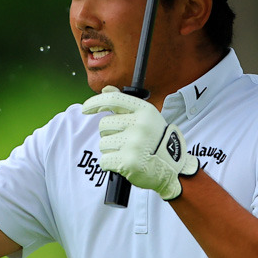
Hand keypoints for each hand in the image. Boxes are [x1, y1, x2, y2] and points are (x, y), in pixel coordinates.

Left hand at [81, 86, 198, 200]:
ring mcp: (134, 143)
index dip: (95, 102)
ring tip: (126, 152)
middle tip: (124, 141)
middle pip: (104, 125)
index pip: (113, 99)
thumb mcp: (146, 117)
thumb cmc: (156, 141)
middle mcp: (139, 125)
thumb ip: (125, 103)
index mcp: (145, 111)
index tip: (85, 108)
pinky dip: (110, 164)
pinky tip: (124, 163)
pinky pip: (104, 160)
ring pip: (103, 143)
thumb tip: (106, 89)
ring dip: (110, 150)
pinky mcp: (128, 161)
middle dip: (109, 134)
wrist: (172, 168)